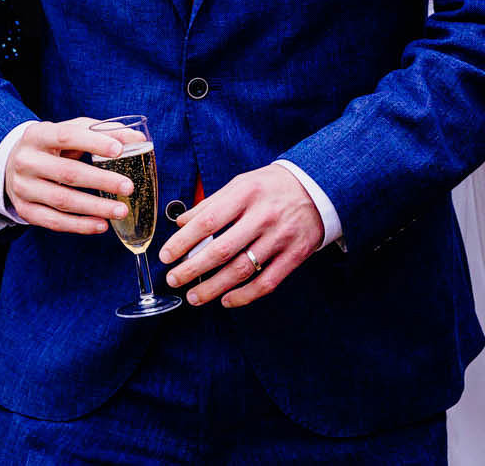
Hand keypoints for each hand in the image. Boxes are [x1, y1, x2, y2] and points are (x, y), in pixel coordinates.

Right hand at [3, 118, 132, 235]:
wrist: (13, 164)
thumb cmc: (51, 146)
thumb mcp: (70, 131)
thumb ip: (101, 132)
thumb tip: (137, 138)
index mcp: (38, 135)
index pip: (67, 136)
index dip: (94, 143)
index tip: (120, 150)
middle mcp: (26, 161)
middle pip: (67, 172)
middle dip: (101, 180)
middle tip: (128, 187)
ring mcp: (23, 187)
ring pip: (62, 200)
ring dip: (95, 208)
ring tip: (121, 210)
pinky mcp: (25, 210)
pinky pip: (54, 221)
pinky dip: (80, 225)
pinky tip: (101, 225)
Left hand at [159, 164, 322, 308]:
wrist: (318, 187)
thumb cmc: (272, 186)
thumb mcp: (241, 183)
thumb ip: (211, 202)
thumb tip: (181, 221)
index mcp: (246, 193)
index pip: (207, 221)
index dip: (183, 241)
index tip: (166, 255)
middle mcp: (263, 216)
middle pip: (221, 250)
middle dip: (193, 269)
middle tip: (174, 279)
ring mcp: (281, 237)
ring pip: (242, 270)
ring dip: (213, 288)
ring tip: (193, 297)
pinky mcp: (295, 255)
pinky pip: (267, 282)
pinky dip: (244, 296)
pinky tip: (226, 300)